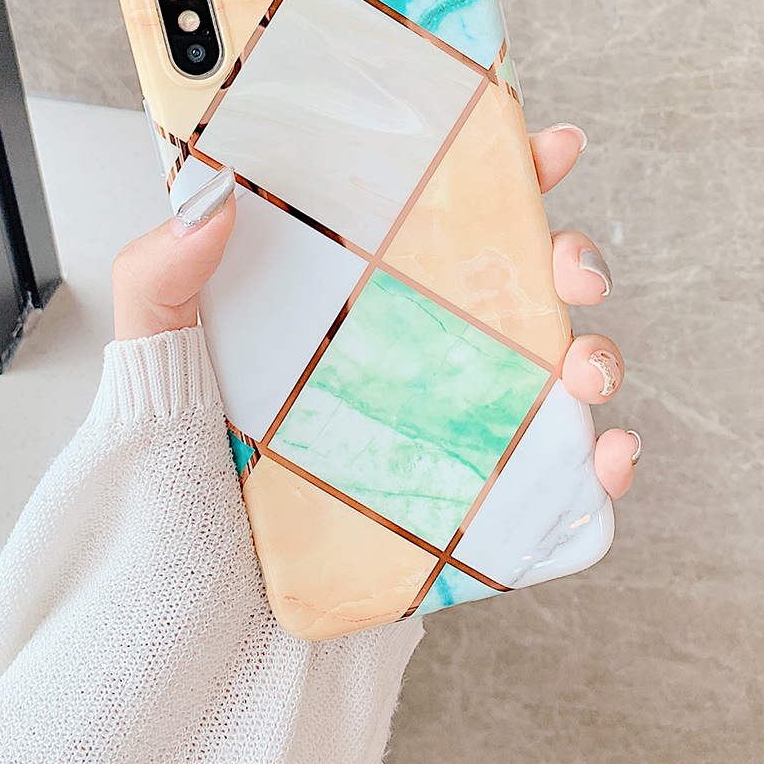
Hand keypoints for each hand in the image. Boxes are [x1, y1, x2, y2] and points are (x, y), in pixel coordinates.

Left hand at [111, 127, 637, 497]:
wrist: (203, 618)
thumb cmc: (179, 488)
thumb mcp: (158, 368)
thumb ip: (162, 278)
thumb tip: (213, 191)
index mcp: (352, 306)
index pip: (435, 220)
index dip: (500, 173)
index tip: (544, 145)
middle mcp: (411, 357)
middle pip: (515, 287)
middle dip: (566, 259)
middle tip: (566, 265)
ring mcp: (447, 428)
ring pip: (553, 372)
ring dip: (596, 354)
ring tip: (581, 368)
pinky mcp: (469, 503)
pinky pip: (557, 479)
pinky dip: (600, 463)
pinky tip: (605, 452)